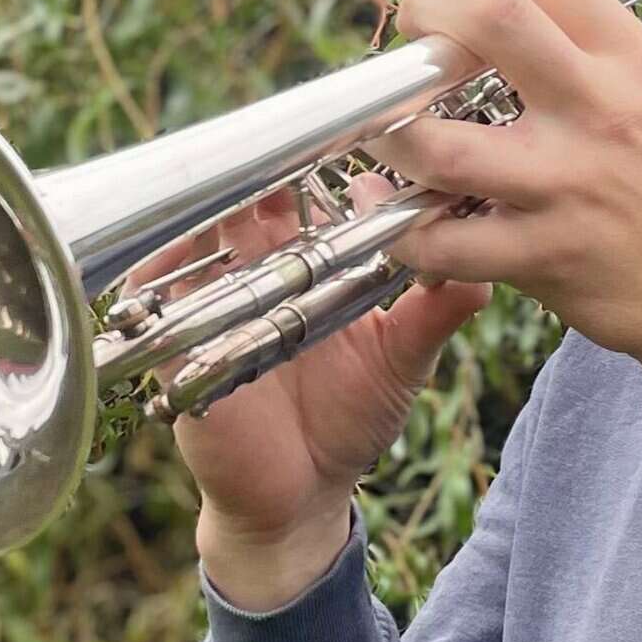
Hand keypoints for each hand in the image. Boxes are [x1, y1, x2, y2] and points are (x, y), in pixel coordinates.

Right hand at [126, 175, 490, 605]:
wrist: (303, 496)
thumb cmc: (352, 419)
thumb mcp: (403, 359)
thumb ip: (439, 312)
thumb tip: (485, 269)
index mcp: (307, 268)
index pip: (303, 199)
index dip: (321, 165)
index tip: (354, 148)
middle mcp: (259, 277)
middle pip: (247, 204)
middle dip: (262, 171)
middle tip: (291, 144)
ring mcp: (217, 308)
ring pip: (201, 240)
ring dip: (217, 210)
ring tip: (242, 188)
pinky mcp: (184, 349)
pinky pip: (157, 302)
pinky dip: (164, 273)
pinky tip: (186, 253)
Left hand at [366, 0, 641, 387]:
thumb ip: (600, 60)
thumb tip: (512, 28)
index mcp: (634, 61)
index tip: (466, 17)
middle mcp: (598, 109)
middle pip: (483, 16)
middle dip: (423, 15)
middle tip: (411, 49)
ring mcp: (566, 185)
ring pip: (436, 142)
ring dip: (391, 137)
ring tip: (389, 140)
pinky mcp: (544, 258)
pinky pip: (441, 243)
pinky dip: (405, 234)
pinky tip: (404, 224)